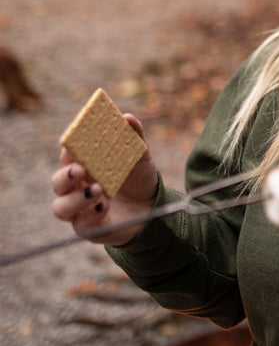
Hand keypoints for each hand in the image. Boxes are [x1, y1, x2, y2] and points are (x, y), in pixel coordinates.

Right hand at [51, 114, 158, 246]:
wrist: (152, 207)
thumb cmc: (139, 178)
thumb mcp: (140, 156)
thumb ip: (133, 136)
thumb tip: (127, 117)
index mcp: (84, 166)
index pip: (68, 157)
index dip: (69, 152)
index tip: (75, 148)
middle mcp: (76, 188)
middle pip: (58, 182)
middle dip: (66, 176)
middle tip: (81, 170)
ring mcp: (79, 209)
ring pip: (60, 207)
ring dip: (75, 199)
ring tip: (96, 190)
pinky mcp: (88, 228)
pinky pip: (80, 225)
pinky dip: (90, 215)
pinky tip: (104, 206)